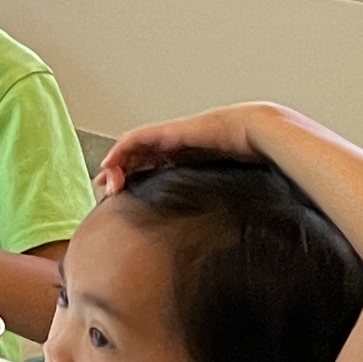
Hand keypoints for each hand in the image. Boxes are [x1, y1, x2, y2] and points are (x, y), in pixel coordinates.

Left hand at [92, 103, 272, 192]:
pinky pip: (136, 138)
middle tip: (107, 190)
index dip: (137, 178)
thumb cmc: (252, 158)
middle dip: (119, 171)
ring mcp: (171, 136)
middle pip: (139, 156)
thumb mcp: (225, 183)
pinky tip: (109, 164)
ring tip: (104, 180)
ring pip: (133, 146)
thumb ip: (217, 199)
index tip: (124, 196)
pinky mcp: (169, 131)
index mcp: (187, 156)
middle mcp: (176, 144)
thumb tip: (223, 230)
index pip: (155, 165)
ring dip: (115, 162)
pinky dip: (119, 151)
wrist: (258, 134)